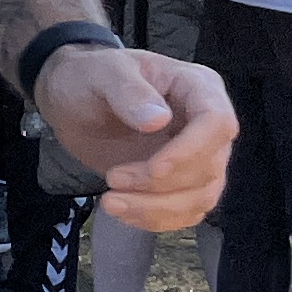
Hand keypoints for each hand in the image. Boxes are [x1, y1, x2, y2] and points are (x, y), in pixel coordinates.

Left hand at [39, 45, 235, 234]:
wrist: (74, 101)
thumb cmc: (91, 77)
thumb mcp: (102, 72)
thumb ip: (128, 91)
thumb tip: (158, 120)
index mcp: (198, 88)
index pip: (217, 123)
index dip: (190, 152)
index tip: (153, 168)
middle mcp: (206, 125)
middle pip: (210, 166)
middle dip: (161, 184)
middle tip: (113, 180)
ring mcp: (197, 157)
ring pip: (201, 197)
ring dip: (157, 208)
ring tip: (110, 202)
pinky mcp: (180, 183)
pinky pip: (184, 212)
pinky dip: (155, 219)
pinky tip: (122, 211)